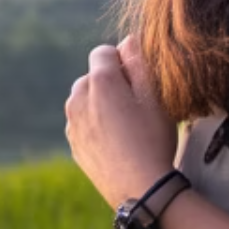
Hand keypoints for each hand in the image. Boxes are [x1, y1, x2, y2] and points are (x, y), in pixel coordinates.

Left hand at [66, 35, 178, 207]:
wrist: (141, 189)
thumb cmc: (153, 139)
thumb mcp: (155, 97)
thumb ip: (139, 61)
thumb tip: (128, 39)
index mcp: (99, 81)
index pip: (104, 52)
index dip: (124, 62)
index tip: (140, 83)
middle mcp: (78, 98)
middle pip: (93, 77)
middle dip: (112, 84)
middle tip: (138, 108)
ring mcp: (72, 123)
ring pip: (87, 101)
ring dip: (103, 105)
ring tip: (128, 128)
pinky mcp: (74, 144)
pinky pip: (84, 124)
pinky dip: (97, 126)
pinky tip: (119, 143)